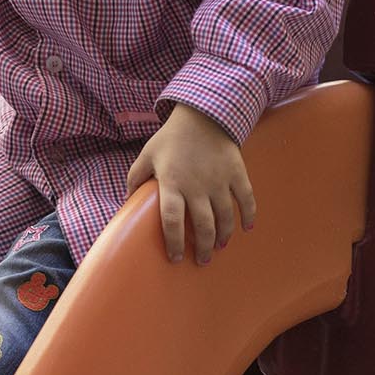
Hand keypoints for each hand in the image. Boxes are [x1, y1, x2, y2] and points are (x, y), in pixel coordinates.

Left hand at [125, 104, 256, 264]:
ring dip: (223, 237)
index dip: (174, 243)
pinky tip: (246, 228)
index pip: (171, 221)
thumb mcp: (147, 155)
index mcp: (172, 183)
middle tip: (202, 260)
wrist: (202, 113)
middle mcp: (197, 186)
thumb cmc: (171, 137)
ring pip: (225, 218)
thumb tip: (126, 202)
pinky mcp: (237, 173)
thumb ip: (135, 178)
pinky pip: (246, 199)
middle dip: (203, 248)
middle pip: (202, 226)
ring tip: (219, 248)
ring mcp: (219, 180)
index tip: (176, 258)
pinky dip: (248, 215)